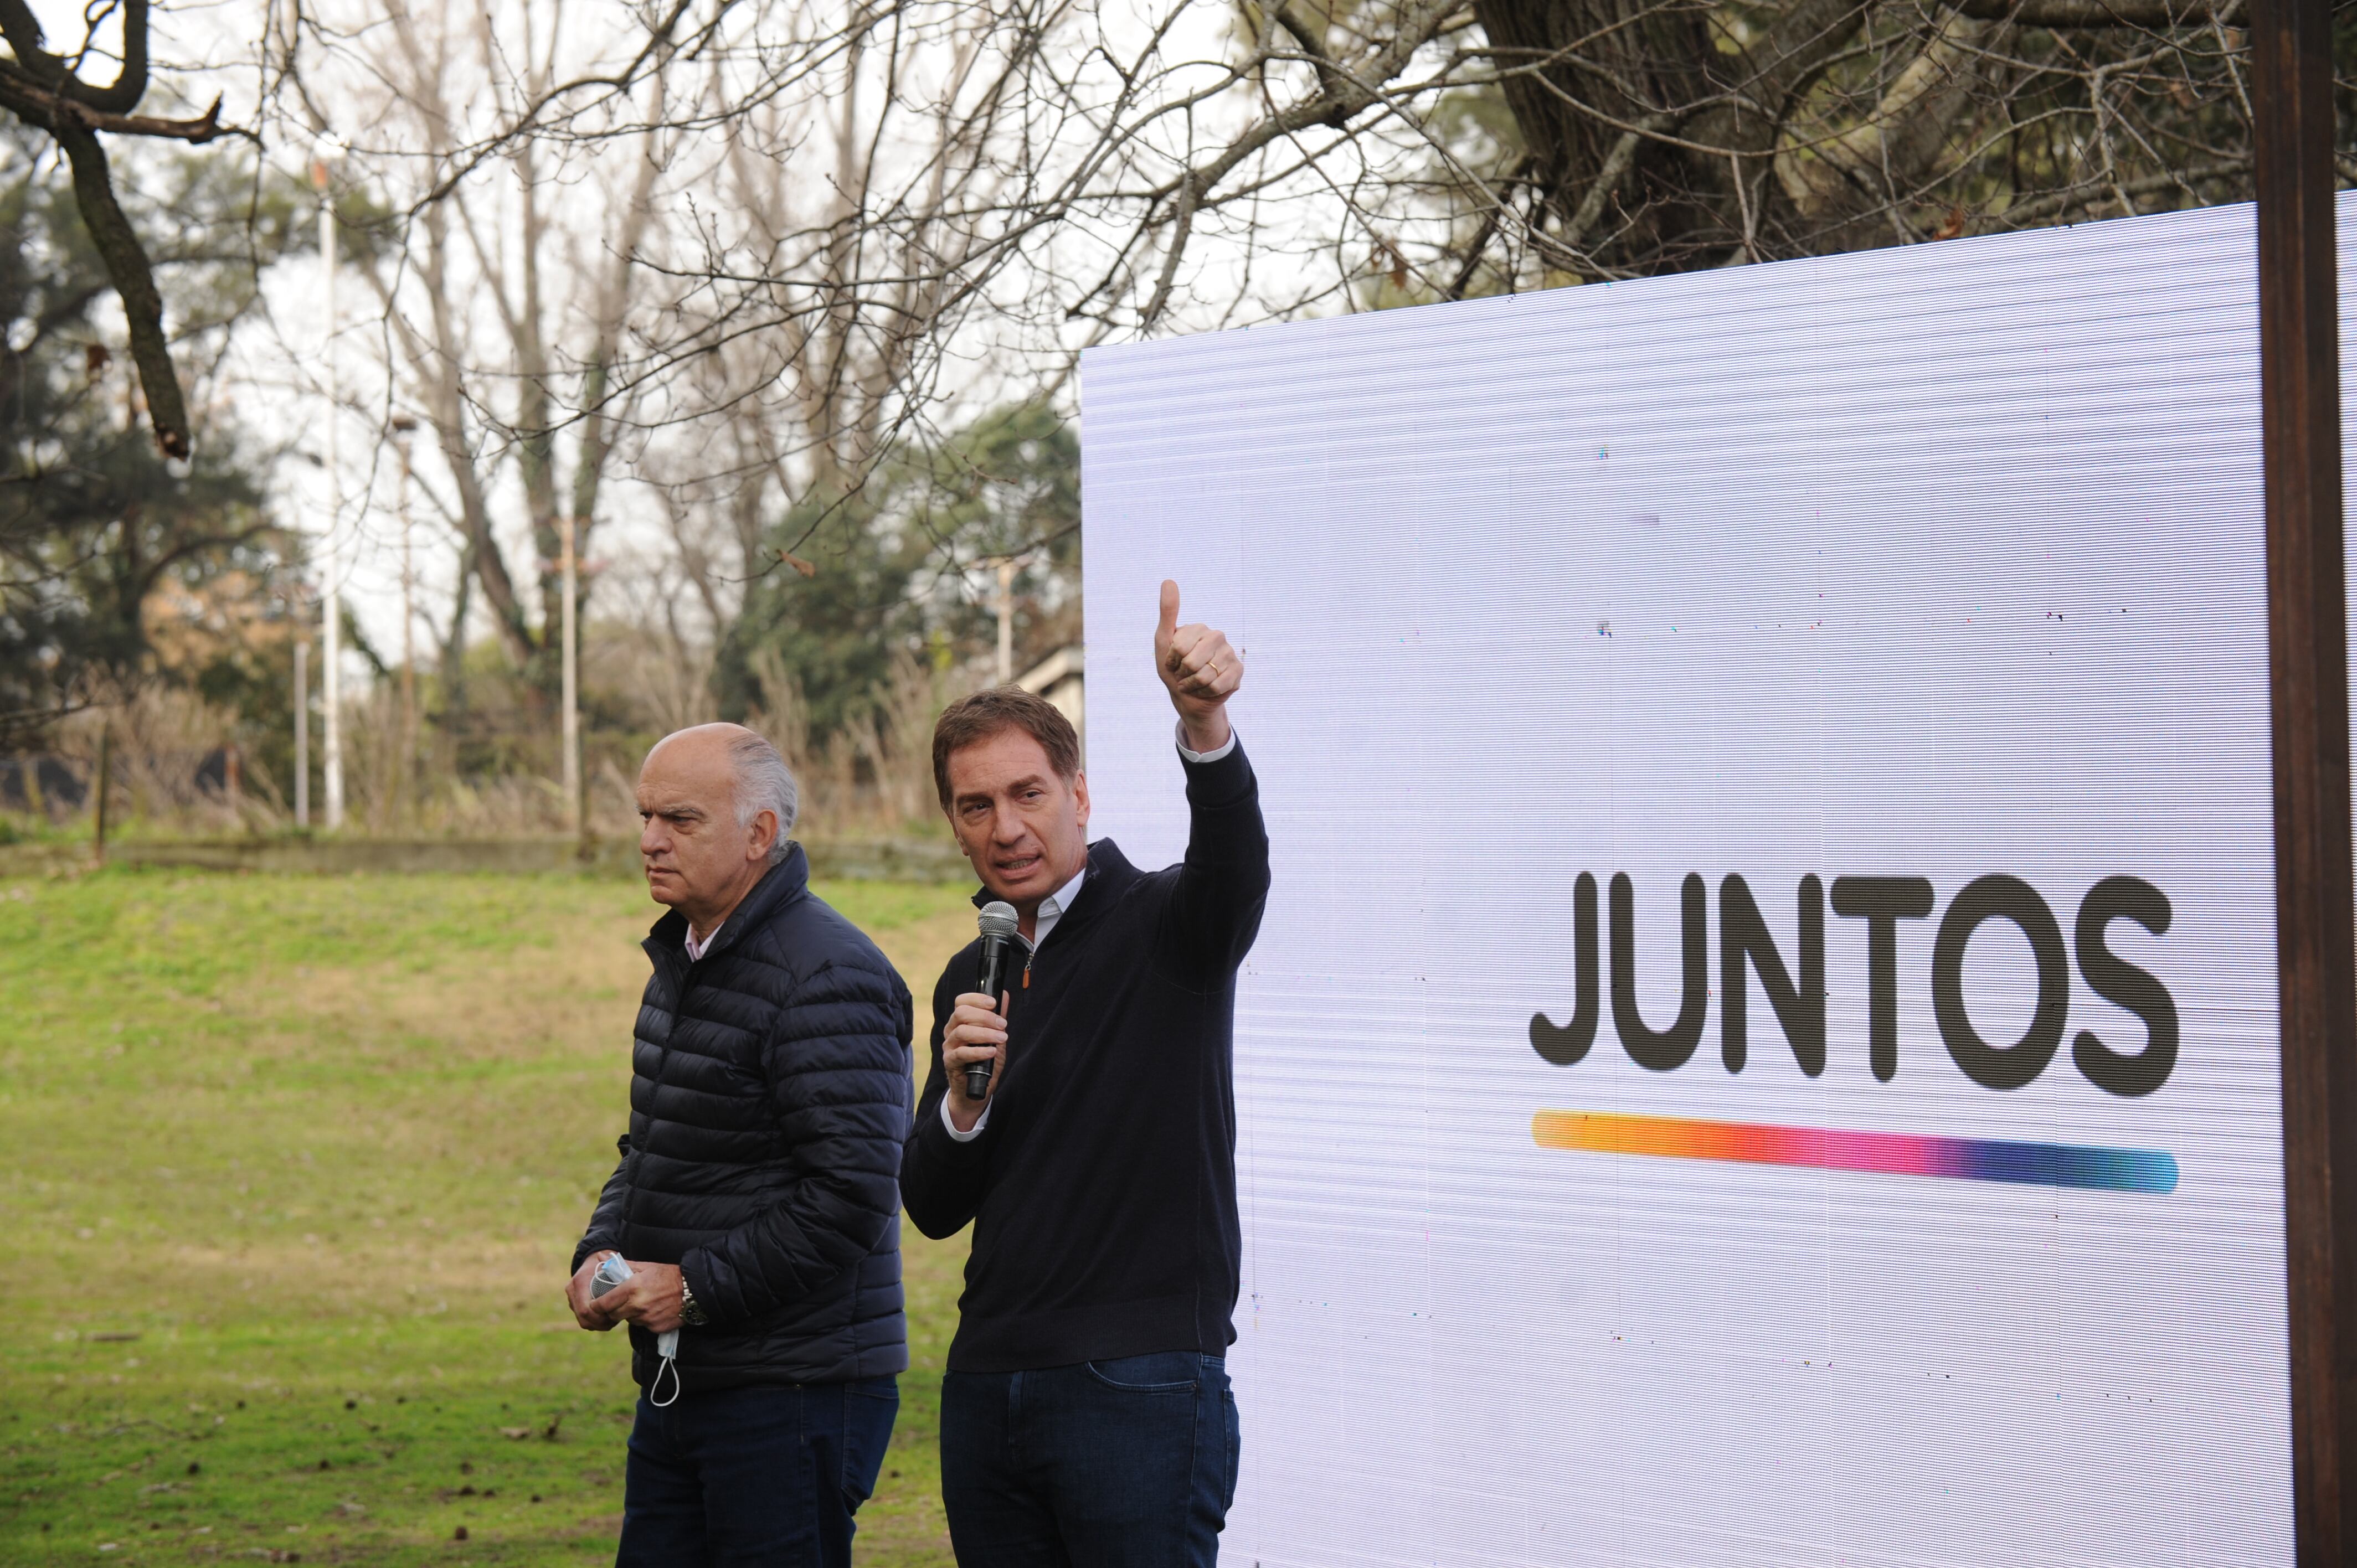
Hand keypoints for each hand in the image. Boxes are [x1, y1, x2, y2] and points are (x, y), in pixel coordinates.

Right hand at [568, 1250, 621, 1331]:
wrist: (592, 1263)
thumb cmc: (606, 1264)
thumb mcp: (611, 1264)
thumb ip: (614, 1268)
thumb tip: (615, 1269)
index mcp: (580, 1282)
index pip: (585, 1309)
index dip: (600, 1317)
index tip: (615, 1315)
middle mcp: (572, 1291)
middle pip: (583, 1319)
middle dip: (601, 1323)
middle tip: (616, 1320)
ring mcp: (571, 1299)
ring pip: (583, 1322)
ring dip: (599, 1325)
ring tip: (613, 1320)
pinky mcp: (574, 1305)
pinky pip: (584, 1321)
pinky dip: (596, 1323)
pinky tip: (608, 1319)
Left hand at [602, 1260, 686, 1334]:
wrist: (694, 1290)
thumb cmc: (668, 1275)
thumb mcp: (646, 1267)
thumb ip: (623, 1266)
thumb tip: (604, 1259)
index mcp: (632, 1288)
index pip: (603, 1303)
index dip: (596, 1305)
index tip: (595, 1304)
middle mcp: (638, 1305)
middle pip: (613, 1315)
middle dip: (612, 1310)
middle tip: (617, 1303)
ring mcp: (647, 1318)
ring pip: (628, 1320)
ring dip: (629, 1314)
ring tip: (641, 1302)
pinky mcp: (655, 1328)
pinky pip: (643, 1326)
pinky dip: (644, 1319)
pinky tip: (654, 1309)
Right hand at [943, 990, 1009, 1132]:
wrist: (976, 1091)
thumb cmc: (984, 1062)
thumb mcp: (995, 1038)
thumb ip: (998, 1019)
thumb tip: (1005, 996)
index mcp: (960, 1022)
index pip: (961, 1002)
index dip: (976, 998)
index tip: (994, 1002)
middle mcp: (951, 1031)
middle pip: (961, 1013)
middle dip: (985, 1016)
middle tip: (1003, 1024)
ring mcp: (949, 1047)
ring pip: (961, 1031)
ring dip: (985, 1033)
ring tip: (1002, 1038)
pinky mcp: (949, 1062)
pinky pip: (961, 1053)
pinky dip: (978, 1051)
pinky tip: (991, 1052)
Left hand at [1154, 580, 1240, 753]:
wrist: (1189, 698)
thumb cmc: (1174, 671)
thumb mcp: (1163, 642)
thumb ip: (1167, 612)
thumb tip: (1168, 580)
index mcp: (1199, 628)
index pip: (1179, 646)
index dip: (1171, 661)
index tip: (1172, 663)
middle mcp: (1217, 636)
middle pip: (1192, 662)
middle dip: (1183, 675)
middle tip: (1184, 675)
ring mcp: (1230, 653)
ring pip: (1205, 675)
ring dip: (1193, 685)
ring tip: (1194, 683)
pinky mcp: (1238, 671)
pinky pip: (1217, 686)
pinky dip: (1206, 692)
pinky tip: (1206, 690)